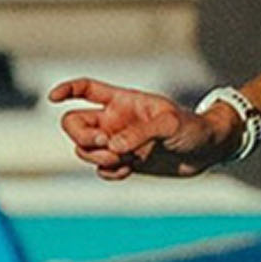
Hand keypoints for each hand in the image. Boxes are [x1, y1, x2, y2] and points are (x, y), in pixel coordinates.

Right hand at [47, 76, 233, 179]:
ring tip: (123, 160)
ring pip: (84, 150)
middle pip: (75, 124)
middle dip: (81, 137)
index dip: (66, 90)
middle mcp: (114, 120)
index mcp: (122, 101)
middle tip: (104, 144)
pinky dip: (109, 172)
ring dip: (96, 157)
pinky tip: (128, 169)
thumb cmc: (192, 127)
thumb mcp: (168, 124)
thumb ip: (138, 133)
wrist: (207, 150)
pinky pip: (101, 169)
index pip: (85, 89)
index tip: (52, 98)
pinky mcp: (125, 163)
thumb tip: (112, 147)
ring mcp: (118, 142)